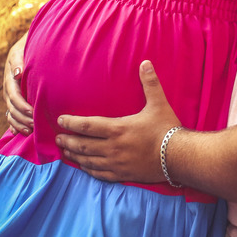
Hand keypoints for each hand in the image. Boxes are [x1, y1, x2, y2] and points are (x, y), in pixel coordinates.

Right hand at [3, 36, 31, 134]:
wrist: (27, 46)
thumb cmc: (26, 47)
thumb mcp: (20, 50)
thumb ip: (18, 61)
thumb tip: (17, 73)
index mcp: (10, 79)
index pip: (14, 96)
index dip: (22, 106)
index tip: (32, 113)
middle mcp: (9, 89)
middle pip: (12, 108)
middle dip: (22, 118)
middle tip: (34, 126)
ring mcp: (11, 96)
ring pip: (11, 113)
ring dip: (19, 123)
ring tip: (29, 131)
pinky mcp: (16, 99)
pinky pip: (12, 114)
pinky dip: (15, 124)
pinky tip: (20, 132)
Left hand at [56, 61, 178, 184]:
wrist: (178, 155)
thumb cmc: (167, 128)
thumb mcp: (159, 103)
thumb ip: (150, 83)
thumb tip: (145, 63)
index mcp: (117, 129)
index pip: (87, 126)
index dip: (71, 123)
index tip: (60, 120)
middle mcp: (112, 147)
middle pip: (82, 145)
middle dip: (68, 141)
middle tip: (58, 138)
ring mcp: (116, 163)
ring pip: (88, 160)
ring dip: (74, 155)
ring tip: (66, 151)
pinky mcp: (122, 174)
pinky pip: (99, 173)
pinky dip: (88, 169)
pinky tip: (84, 166)